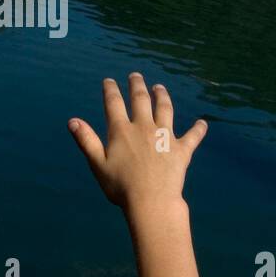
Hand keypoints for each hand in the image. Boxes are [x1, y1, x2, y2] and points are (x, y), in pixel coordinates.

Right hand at [67, 73, 207, 212]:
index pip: (114, 103)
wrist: (151, 201)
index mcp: (122, 130)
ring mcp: (165, 136)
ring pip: (165, 109)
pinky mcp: (181, 150)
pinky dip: (198, 129)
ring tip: (160, 87)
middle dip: (137, 85)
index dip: (110, 90)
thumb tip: (72, 120)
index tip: (109, 81)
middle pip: (140, 100)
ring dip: (162, 96)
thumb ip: (86, 140)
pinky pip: (192, 136)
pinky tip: (203, 123)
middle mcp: (144, 127)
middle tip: (135, 76)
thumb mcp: (97, 164)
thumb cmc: (120, 186)